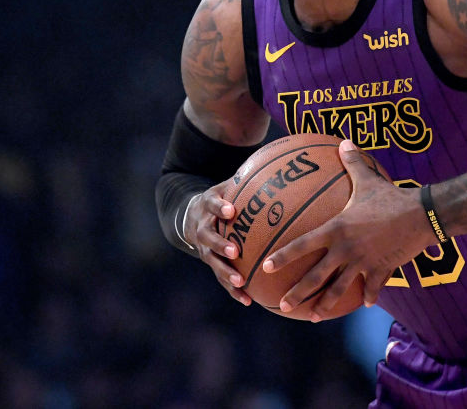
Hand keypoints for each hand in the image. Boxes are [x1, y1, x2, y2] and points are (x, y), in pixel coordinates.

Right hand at [184, 181, 252, 306]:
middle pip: (208, 237)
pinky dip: (233, 290)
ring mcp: (204, 248)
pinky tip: (248, 300)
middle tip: (235, 251)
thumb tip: (276, 166)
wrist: (191, 215)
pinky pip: (220, 278)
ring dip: (225, 272)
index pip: (211, 203)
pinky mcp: (211, 262)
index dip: (219, 206)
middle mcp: (202, 227)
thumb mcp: (226, 185)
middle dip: (220, 245)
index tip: (230, 210)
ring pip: (212, 262)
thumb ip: (246, 179)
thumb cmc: (220, 198)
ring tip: (240, 281)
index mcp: (207, 205)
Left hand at [262, 140, 431, 320]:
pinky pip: (371, 287)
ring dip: (325, 304)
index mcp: (336, 228)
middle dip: (298, 292)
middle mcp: (345, 249)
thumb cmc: (391, 196)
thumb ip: (352, 162)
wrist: (421, 215)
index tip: (266, 266)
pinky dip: (367, 295)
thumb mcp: (368, 178)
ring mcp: (363, 262)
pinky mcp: (382, 270)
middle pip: (317, 276)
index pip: (302, 244)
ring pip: (340, 289)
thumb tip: (344, 142)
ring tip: (313, 317)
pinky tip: (364, 303)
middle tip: (283, 305)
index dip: (283, 256)